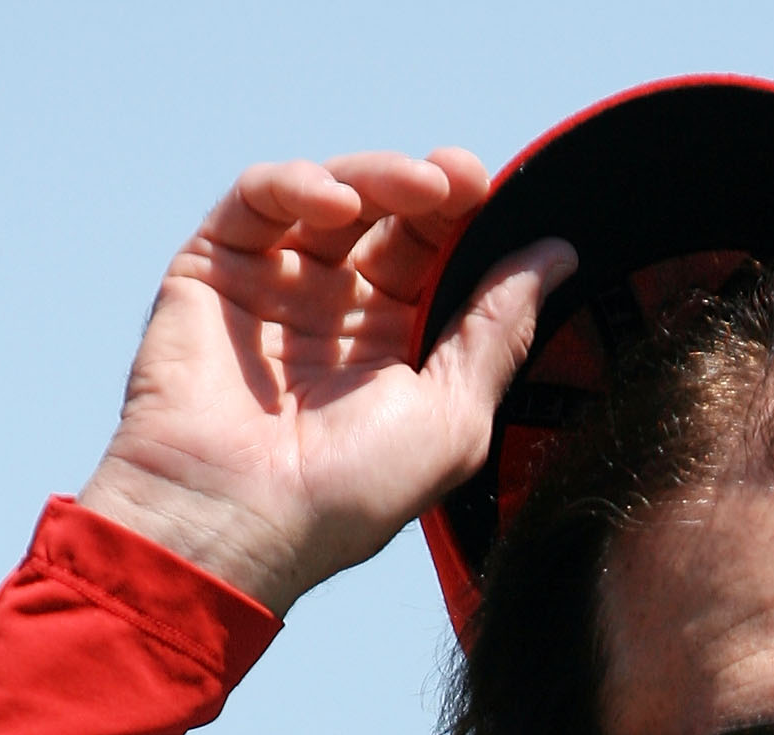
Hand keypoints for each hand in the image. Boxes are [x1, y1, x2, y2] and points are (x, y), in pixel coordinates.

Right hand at [78, 151, 572, 615]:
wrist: (235, 518)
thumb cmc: (349, 492)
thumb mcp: (453, 416)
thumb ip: (500, 330)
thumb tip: (558, 257)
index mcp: (394, 351)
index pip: (437, 259)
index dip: (467, 220)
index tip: (493, 195)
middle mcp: (336, 314)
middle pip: (391, 220)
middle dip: (433, 191)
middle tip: (462, 179)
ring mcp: (275, 287)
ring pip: (332, 196)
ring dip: (380, 178)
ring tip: (419, 187)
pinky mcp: (215, 267)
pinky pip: (259, 199)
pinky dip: (298, 183)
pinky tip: (337, 201)